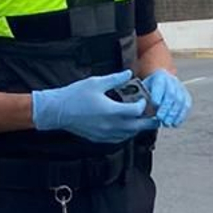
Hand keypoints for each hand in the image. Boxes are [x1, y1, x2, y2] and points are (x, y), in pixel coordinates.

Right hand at [30, 71, 159, 144]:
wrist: (57, 112)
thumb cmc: (74, 96)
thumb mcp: (96, 82)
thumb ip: (115, 79)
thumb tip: (128, 74)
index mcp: (111, 111)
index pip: (136, 111)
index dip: (144, 105)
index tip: (144, 99)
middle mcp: (110, 125)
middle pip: (137, 127)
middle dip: (149, 122)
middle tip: (156, 116)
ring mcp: (105, 134)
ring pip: (129, 135)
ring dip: (137, 128)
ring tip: (143, 121)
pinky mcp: (99, 139)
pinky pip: (118, 139)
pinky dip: (126, 134)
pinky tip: (127, 128)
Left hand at [142, 70, 191, 128]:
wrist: (157, 88)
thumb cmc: (145, 93)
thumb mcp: (141, 93)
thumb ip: (141, 99)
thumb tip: (141, 108)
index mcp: (159, 76)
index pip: (159, 84)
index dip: (158, 94)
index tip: (155, 104)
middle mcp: (172, 80)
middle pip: (171, 93)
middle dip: (166, 107)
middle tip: (160, 118)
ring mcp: (180, 88)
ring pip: (180, 100)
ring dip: (174, 114)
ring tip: (167, 123)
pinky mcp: (186, 97)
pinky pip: (186, 106)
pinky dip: (181, 116)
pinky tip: (175, 124)